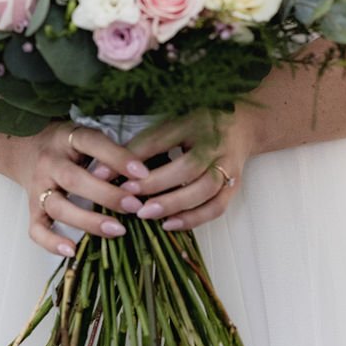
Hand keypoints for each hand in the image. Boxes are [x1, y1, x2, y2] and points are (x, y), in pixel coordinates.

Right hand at [0, 121, 153, 257]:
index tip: (142, 173)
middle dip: (107, 195)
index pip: (92, 143)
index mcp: (67, 138)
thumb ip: (110, 150)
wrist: (25, 147)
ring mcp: (38, 187)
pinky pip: (36, 229)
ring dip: (88, 221)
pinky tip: (72, 251)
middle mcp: (49, 162)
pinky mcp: (31, 208)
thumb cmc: (68, 145)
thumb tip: (143, 172)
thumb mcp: (87, 136)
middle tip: (134, 206)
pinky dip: (51, 242)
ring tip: (118, 230)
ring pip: (58, 206)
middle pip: (74, 179)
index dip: (117, 157)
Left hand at [104, 105, 260, 231]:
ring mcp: (228, 166)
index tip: (106, 172)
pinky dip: (193, 218)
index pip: (161, 138)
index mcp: (195, 121)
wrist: (243, 124)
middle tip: (128, 195)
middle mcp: (215, 143)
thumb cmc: (199, 123)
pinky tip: (169, 224)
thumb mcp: (172, 122)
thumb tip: (102, 170)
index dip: (134, 156)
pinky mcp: (234, 185)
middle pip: (187, 166)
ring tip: (146, 213)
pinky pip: (216, 207)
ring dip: (174, 203)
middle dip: (156, 183)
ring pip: (204, 189)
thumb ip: (142, 144)